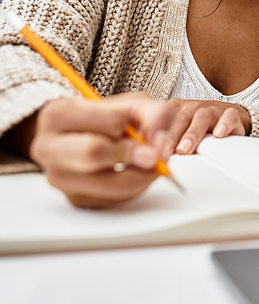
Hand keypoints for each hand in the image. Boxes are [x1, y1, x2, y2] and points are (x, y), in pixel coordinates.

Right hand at [30, 97, 160, 208]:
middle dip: (132, 154)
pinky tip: (137, 173)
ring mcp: (60, 177)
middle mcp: (50, 148)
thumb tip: (162, 144)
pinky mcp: (75, 199)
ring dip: (141, 175)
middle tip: (155, 155)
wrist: (77, 134)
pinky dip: (135, 187)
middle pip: (93, 153)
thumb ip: (151, 114)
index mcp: (57, 115)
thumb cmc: (102, 116)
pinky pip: (114, 200)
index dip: (129, 125)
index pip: (101, 121)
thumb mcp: (128, 103)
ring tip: (153, 164)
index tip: (140, 127)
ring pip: (109, 185)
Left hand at [125, 96, 250, 157]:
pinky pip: (228, 116)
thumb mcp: (177, 133)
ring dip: (192, 133)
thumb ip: (162, 143)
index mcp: (175, 110)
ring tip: (185, 148)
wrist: (227, 118)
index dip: (153, 133)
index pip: (161, 118)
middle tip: (164, 153)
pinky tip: (219, 134)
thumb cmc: (198, 128)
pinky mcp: (230, 114)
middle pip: (179, 118)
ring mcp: (211, 109)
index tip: (147, 149)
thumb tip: (144, 160)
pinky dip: (224, 123)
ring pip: (201, 116)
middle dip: (170, 137)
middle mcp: (192, 107)